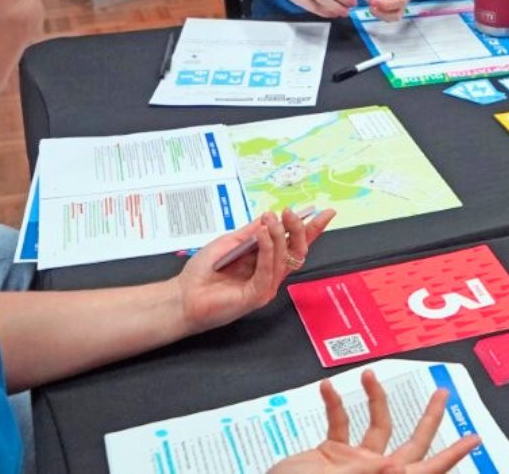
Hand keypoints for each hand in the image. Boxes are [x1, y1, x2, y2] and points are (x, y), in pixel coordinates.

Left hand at [176, 206, 334, 334]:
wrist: (183, 295)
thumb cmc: (203, 271)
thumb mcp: (229, 242)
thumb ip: (251, 232)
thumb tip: (271, 216)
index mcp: (266, 262)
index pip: (294, 244)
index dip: (312, 229)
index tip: (325, 212)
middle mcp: (270, 275)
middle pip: (297, 252)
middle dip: (299, 230)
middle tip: (290, 212)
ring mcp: (265, 287)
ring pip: (285, 259)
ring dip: (280, 235)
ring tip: (272, 219)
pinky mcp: (256, 296)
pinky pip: (268, 271)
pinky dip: (268, 249)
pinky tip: (263, 234)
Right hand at [268, 369, 480, 472]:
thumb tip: (397, 469)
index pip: (428, 470)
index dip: (453, 454)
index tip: (474, 438)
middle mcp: (375, 472)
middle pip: (413, 444)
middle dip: (429, 417)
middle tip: (442, 392)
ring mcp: (354, 464)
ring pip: (377, 426)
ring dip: (376, 399)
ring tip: (369, 375)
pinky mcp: (330, 456)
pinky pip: (338, 425)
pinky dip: (333, 405)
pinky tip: (327, 388)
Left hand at [366, 0, 436, 21]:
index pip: (398, 1)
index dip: (384, 5)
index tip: (372, 0)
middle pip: (395, 15)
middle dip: (380, 15)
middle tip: (369, 4)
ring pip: (393, 16)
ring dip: (380, 14)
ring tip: (371, 0)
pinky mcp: (399, 0)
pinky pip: (391, 11)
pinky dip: (381, 10)